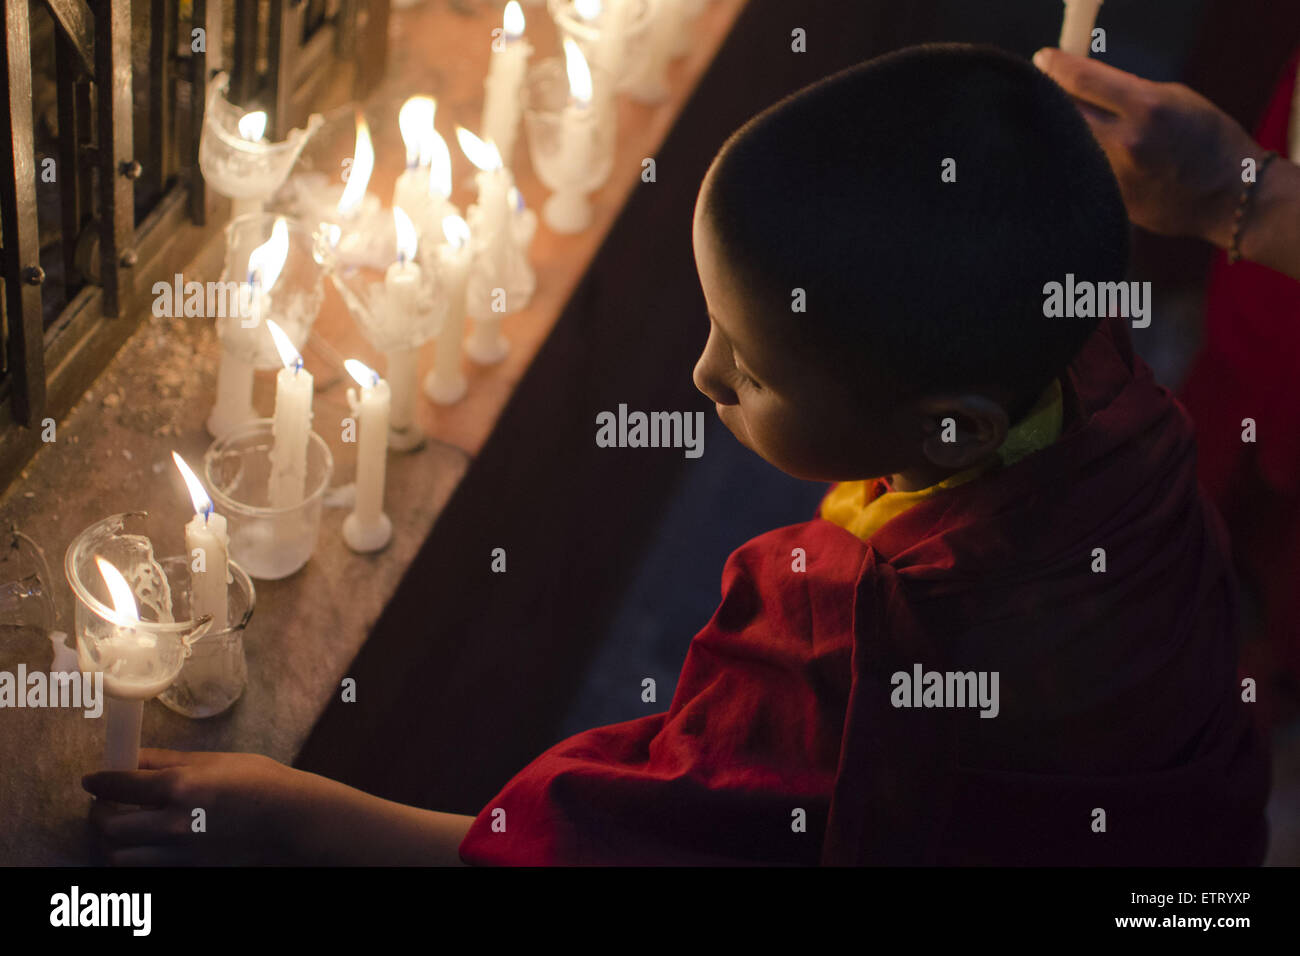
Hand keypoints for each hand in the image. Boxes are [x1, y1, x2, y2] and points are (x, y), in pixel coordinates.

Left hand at [83, 748, 310, 864]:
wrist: (291, 819)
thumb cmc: (259, 781)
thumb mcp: (214, 760)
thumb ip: (168, 761)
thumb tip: (134, 758)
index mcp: (179, 786)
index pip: (117, 785)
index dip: (98, 781)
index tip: (91, 780)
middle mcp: (172, 822)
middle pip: (109, 826)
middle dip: (99, 814)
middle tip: (105, 804)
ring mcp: (180, 851)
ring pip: (120, 855)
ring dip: (113, 841)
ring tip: (121, 827)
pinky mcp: (189, 869)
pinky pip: (146, 867)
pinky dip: (137, 856)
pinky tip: (146, 844)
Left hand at [1033, 47, 1259, 248]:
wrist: (1229, 195)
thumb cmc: (1206, 139)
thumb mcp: (1173, 99)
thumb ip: (1127, 91)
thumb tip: (1084, 84)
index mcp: (1147, 107)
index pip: (1083, 80)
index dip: (1056, 66)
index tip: (1043, 60)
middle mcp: (1126, 143)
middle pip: (1064, 113)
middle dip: (1054, 99)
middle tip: (1051, 92)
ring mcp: (1115, 177)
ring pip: (1068, 146)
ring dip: (1065, 132)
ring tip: (1074, 126)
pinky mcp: (1109, 202)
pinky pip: (1080, 173)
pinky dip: (1078, 160)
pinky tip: (1085, 157)